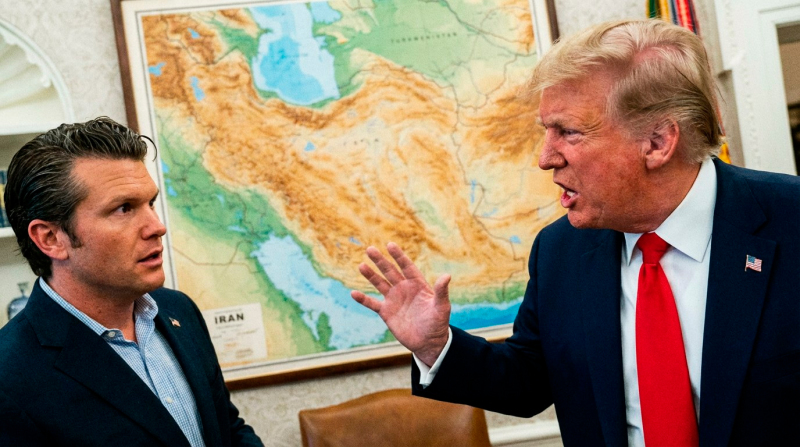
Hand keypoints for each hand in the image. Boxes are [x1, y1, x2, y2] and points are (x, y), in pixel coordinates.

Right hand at [351, 242, 450, 365]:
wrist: (429, 343)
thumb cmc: (438, 324)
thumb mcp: (442, 307)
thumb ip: (441, 292)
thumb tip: (447, 276)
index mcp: (417, 284)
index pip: (406, 266)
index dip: (398, 256)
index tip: (390, 245)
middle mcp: (404, 289)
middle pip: (390, 271)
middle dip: (380, 261)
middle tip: (370, 249)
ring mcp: (394, 300)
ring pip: (380, 284)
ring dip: (371, 275)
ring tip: (361, 265)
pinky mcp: (386, 312)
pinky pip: (372, 304)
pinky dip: (363, 299)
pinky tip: (353, 293)